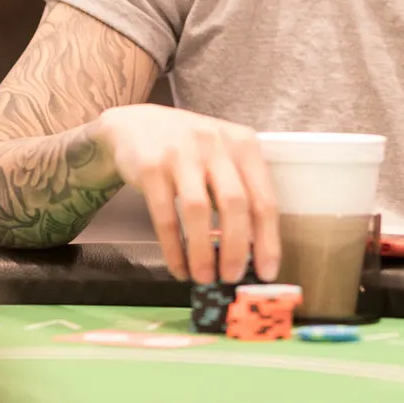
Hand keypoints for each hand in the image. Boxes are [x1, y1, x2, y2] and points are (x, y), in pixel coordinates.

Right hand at [92, 104, 279, 284]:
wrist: (135, 124)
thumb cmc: (189, 149)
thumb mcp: (222, 157)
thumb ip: (240, 192)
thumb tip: (253, 250)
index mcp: (243, 145)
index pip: (264, 198)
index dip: (268, 240)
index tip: (266, 272)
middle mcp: (215, 144)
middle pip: (234, 203)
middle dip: (236, 248)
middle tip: (232, 278)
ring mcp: (181, 153)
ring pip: (198, 210)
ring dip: (202, 251)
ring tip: (204, 277)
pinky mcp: (151, 166)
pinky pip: (165, 215)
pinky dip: (174, 248)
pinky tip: (179, 267)